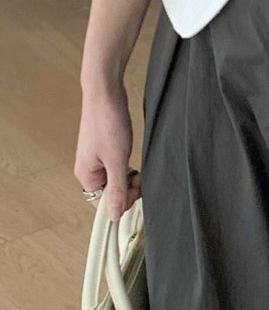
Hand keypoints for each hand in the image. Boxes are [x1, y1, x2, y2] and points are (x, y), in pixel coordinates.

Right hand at [75, 81, 138, 221]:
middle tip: (140, 177)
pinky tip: (133, 157)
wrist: (105, 92)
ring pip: (115, 179)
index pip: (102, 204)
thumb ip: (117, 189)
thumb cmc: (107, 122)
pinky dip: (127, 166)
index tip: (137, 192)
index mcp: (86, 176)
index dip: (122, 202)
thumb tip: (114, 217)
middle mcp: (88, 170)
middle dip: (127, 189)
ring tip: (138, 166)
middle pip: (110, 193)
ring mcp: (96, 159)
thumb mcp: (116, 159)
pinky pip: (116, 166)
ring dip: (129, 177)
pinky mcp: (105, 149)